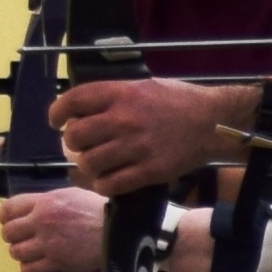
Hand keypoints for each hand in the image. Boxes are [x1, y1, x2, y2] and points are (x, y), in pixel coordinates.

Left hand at [0, 188, 104, 271]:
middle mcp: (41, 221)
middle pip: (8, 232)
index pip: (7, 209)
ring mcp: (47, 243)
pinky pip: (30, 268)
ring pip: (16, 252)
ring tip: (31, 253)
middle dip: (12, 237)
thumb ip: (48, 201)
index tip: (11, 222)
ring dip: (21, 253)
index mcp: (44, 202)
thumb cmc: (98, 210)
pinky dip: (31, 268)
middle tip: (22, 239)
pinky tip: (40, 264)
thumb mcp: (71, 195)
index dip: (5, 217)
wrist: (117, 231)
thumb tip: (33, 208)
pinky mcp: (56, 262)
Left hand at [57, 74, 234, 197]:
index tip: (57, 122)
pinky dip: (103, 185)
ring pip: (90, 163)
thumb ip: (113, 97)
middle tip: (83, 146)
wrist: (214, 122)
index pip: (73, 101)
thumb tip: (83, 110)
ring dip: (87, 166)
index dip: (58, 113)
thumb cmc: (179, 101)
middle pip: (76, 136)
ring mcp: (136, 147)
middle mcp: (124, 119)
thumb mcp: (143, 87)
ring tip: (96, 165)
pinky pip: (110, 184)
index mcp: (121, 94)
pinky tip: (108, 181)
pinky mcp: (149, 170)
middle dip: (74, 144)